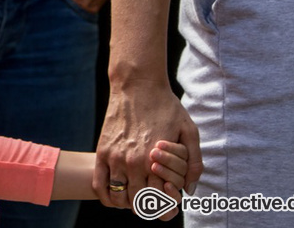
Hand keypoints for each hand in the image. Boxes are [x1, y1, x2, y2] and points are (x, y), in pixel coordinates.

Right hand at [94, 80, 202, 211]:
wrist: (137, 85)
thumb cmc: (166, 106)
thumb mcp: (189, 131)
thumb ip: (194, 163)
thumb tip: (189, 190)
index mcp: (156, 161)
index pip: (160, 200)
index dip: (166, 207)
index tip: (169, 203)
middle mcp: (134, 162)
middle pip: (139, 203)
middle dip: (148, 208)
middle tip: (153, 202)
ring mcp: (115, 157)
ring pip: (118, 197)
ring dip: (127, 203)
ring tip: (135, 197)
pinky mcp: (102, 151)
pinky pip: (99, 185)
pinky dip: (107, 197)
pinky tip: (115, 195)